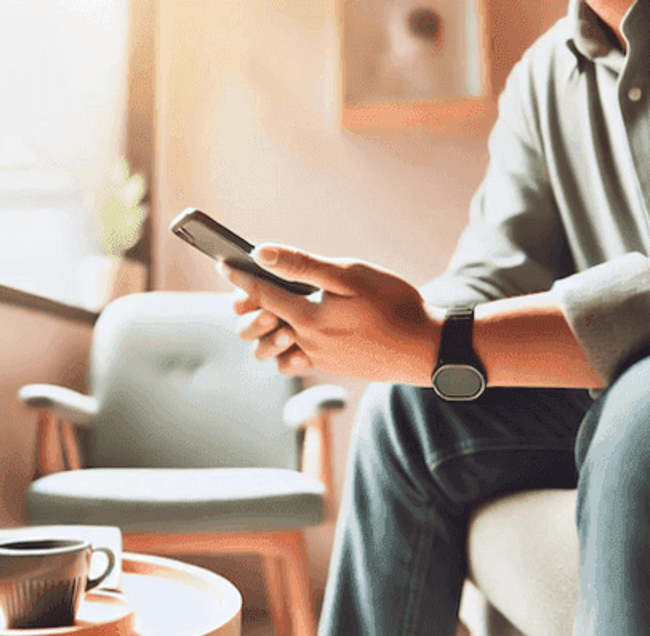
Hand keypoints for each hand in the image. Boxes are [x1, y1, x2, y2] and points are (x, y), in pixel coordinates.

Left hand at [220, 245, 442, 385]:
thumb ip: (303, 265)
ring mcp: (317, 358)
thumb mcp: (351, 275)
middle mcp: (306, 342)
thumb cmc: (394, 304)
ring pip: (271, 350)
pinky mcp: (329, 367)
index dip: (239, 276)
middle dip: (247, 305)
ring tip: (274, 308)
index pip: (259, 294)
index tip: (223, 262)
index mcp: (308, 316)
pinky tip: (297, 329)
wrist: (426, 348)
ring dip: (263, 330)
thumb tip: (262, 253)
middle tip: (251, 285)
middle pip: (258, 325)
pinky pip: (293, 362)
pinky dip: (285, 348)